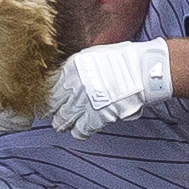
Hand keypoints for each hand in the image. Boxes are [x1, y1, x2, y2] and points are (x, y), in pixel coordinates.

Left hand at [47, 39, 172, 138]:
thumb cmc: (122, 60)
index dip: (46, 95)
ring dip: (62, 124)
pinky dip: (78, 133)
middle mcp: (74, 85)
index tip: (45, 100)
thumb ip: (75, 68)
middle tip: (49, 115)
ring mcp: (85, 102)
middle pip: (52, 105)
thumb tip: (64, 79)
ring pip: (63, 120)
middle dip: (50, 111)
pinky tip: (79, 131)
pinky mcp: (97, 117)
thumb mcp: (91, 55)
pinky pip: (80, 130)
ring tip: (61, 125)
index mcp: (71, 68)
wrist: (143, 70)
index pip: (48, 86)